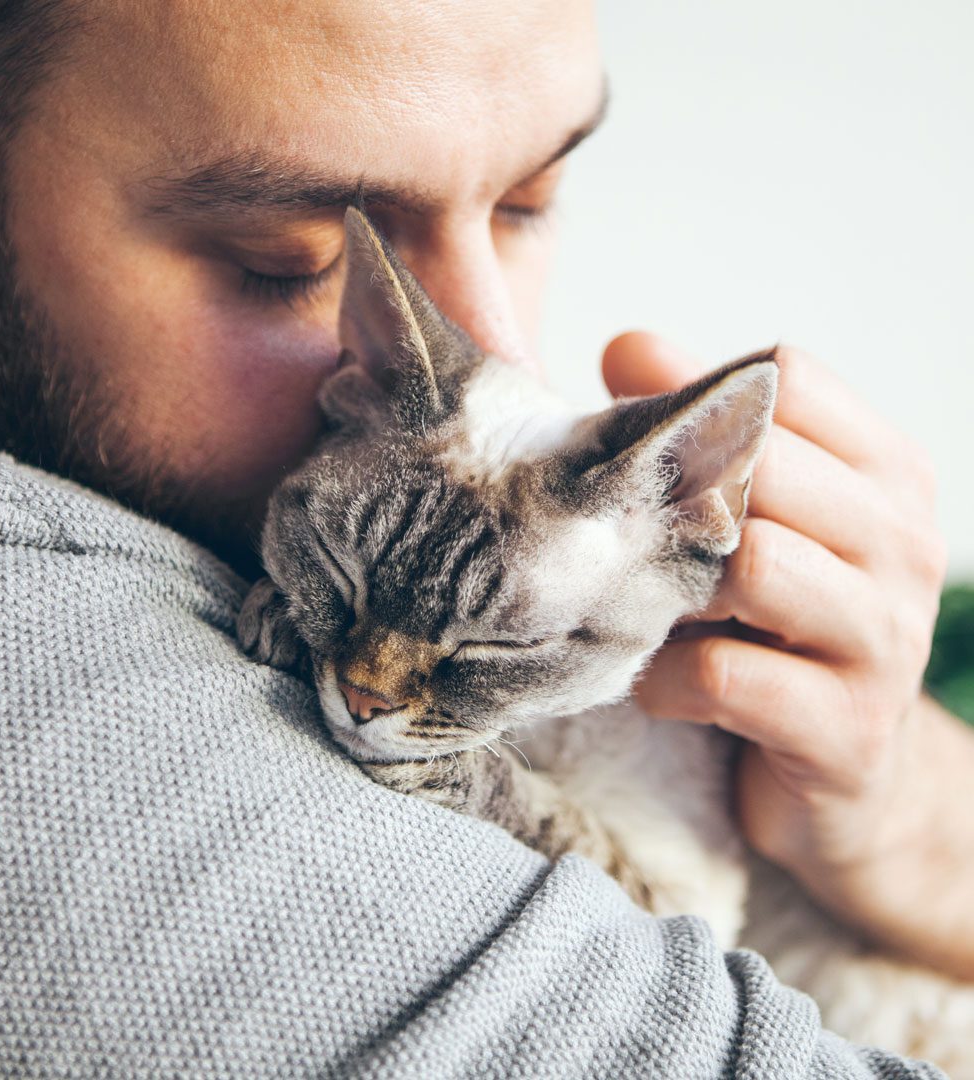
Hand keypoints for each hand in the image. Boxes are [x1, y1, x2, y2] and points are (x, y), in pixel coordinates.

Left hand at [603, 331, 973, 979]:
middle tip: (632, 539)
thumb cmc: (782, 628)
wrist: (854, 779)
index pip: (790, 379)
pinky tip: (659, 684)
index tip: (647, 443)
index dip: (699, 398)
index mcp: (886, 475)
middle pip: (764, 466)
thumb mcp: (757, 519)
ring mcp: (885, 641)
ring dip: (672, 592)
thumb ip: (703, 432)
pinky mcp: (848, 732)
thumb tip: (626, 345)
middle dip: (679, 500)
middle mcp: (901, 545)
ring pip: (753, 565)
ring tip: (652, 614)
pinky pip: (724, 676)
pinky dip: (664, 679)